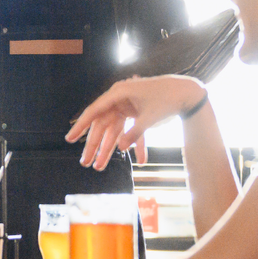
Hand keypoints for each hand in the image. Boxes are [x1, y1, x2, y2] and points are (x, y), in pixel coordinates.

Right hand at [66, 75, 206, 170]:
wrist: (188, 92)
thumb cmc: (167, 99)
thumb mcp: (150, 118)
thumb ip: (134, 134)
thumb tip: (122, 148)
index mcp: (118, 94)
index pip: (94, 112)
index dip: (80, 126)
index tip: (69, 139)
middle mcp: (120, 99)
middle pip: (103, 125)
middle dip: (95, 146)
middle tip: (85, 163)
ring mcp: (128, 106)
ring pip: (115, 131)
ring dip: (110, 149)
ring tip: (100, 167)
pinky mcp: (137, 112)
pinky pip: (132, 130)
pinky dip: (136, 144)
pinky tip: (142, 161)